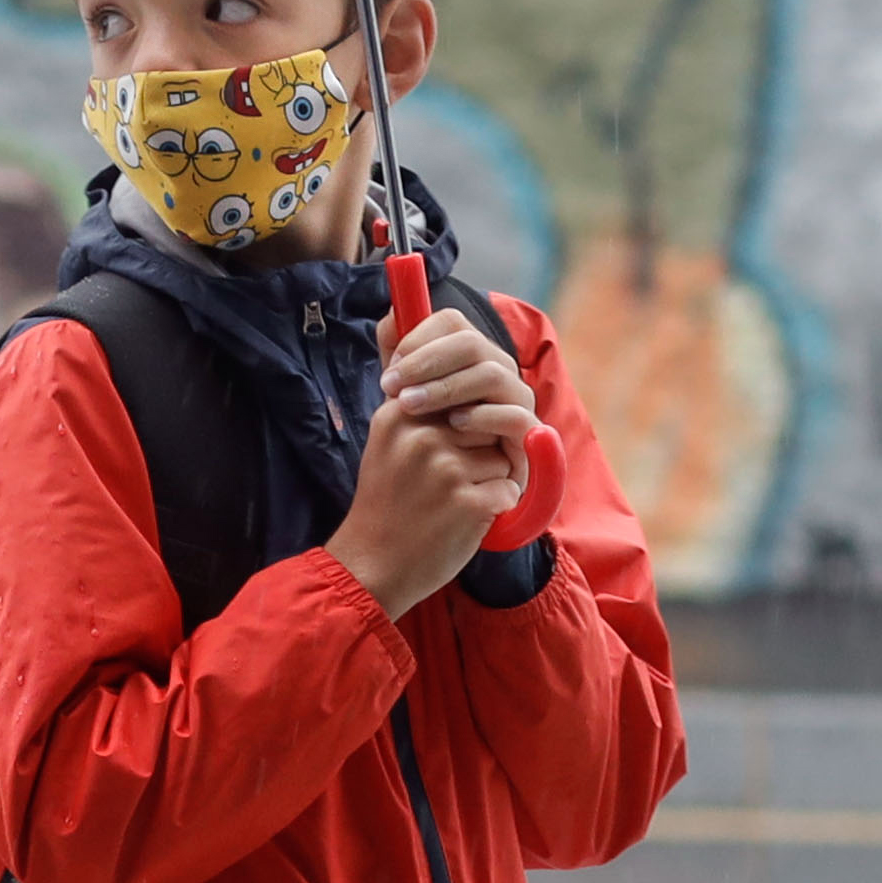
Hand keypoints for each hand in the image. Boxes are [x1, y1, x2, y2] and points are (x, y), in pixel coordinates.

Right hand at [328, 305, 542, 614]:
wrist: (373, 566)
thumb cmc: (386, 502)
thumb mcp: (384, 436)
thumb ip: (403, 385)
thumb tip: (397, 317)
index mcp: (399, 413)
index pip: (461, 392)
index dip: (467, 419)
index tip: (454, 438)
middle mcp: (420, 433)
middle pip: (486, 421)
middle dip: (481, 451)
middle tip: (449, 480)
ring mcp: (443, 466)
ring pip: (501, 455)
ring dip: (489, 480)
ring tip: (452, 501)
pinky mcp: (466, 500)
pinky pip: (508, 489)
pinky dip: (496, 507)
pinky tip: (462, 521)